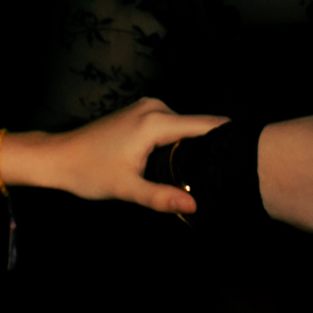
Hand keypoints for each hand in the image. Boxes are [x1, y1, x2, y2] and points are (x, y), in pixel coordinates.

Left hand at [9, 98, 229, 213]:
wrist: (56, 157)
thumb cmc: (87, 171)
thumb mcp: (126, 188)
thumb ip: (161, 197)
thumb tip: (194, 206)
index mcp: (156, 121)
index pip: (208, 125)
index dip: (232, 139)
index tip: (256, 155)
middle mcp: (155, 107)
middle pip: (199, 127)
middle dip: (214, 148)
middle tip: (231, 176)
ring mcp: (148, 107)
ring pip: (186, 128)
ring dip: (197, 147)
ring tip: (209, 173)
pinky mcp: (142, 113)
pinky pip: (173, 126)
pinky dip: (181, 143)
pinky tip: (185, 164)